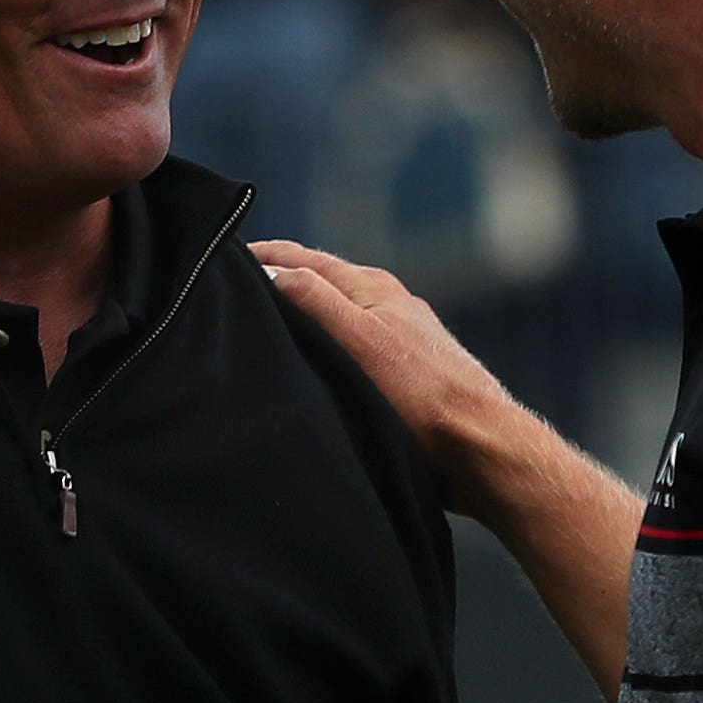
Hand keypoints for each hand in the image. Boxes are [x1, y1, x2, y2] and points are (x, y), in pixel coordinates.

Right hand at [250, 239, 511, 519]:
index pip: (305, 259)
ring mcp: (399, 337)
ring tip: (267, 327)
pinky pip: (352, 347)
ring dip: (304, 315)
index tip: (223, 257)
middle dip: (280, 280)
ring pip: (338, 316)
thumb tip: (270, 270)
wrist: (479, 446)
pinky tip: (316, 367)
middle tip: (233, 290)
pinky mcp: (406, 372)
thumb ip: (316, 301)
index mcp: (373, 287)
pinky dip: (326, 346)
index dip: (264, 256)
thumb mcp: (360, 341)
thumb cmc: (422, 397)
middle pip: (321, 282)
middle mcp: (388, 305)